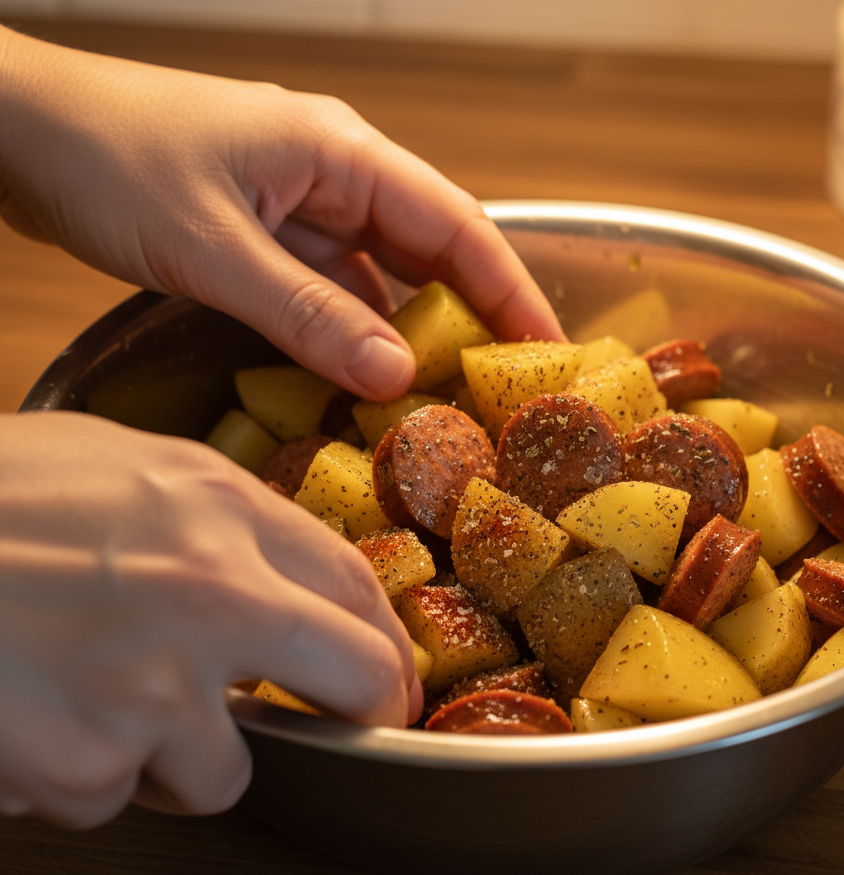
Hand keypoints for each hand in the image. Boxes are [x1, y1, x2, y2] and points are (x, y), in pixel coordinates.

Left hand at [0, 25, 563, 401]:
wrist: (20, 127)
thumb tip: (394, 377)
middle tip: (509, 390)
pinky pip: (333, 286)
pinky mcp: (269, 231)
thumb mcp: (214, 250)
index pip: (457, 223)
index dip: (511, 289)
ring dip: (413, 330)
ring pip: (383, 272)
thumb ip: (307, 316)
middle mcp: (337, 173)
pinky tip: (368, 376)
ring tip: (451, 397)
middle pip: (432, 249)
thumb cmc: (108, 158)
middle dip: (474, 318)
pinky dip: (355, 330)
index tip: (549, 351)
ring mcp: (302, 202)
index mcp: (343, 152)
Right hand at [0, 411, 420, 827]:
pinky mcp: (86, 767)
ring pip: (216, 769)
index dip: (385, 637)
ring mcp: (152, 690)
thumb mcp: (124, 464)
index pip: (356, 583)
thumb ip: (220, 518)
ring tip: (97, 694)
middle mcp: (209, 597)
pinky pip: (110, 797)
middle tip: (350, 721)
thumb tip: (282, 580)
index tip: (388, 669)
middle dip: (363, 709)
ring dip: (170, 752)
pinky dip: (81, 774)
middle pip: (356, 679)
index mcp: (219, 510)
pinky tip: (36, 714)